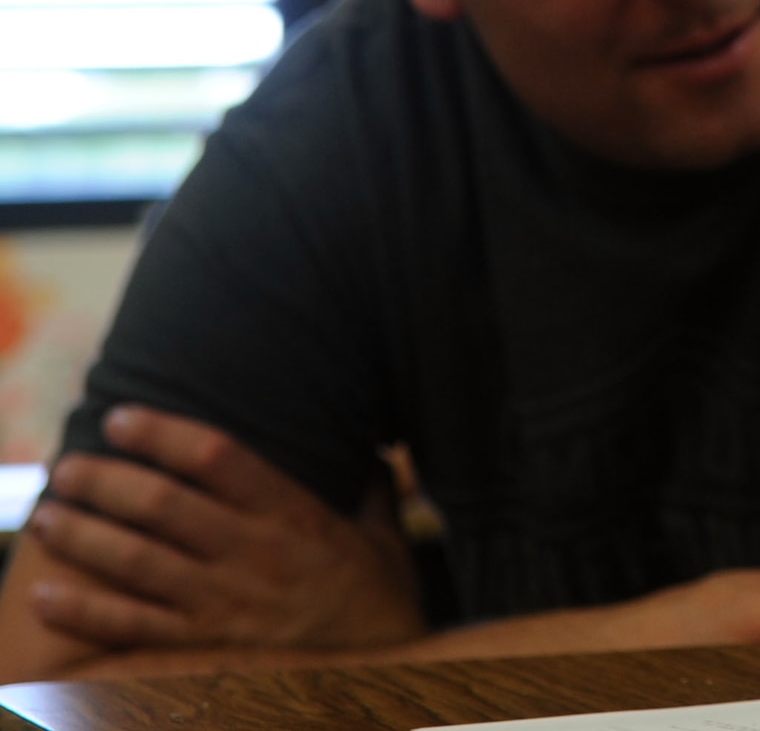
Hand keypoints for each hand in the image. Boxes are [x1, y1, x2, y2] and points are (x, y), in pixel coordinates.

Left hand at [27, 405, 424, 650]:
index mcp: (292, 514)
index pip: (216, 456)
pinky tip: (44, 595)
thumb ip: (373, 487)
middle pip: (161, 505)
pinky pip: (131, 628)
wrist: (384, 671)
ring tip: (47, 517)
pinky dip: (83, 612)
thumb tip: (377, 448)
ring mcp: (224, 603)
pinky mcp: (205, 647)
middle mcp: (252, 553)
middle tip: (66, 469)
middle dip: (104, 481)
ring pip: (136, 561)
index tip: (120, 419)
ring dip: (82, 536)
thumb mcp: (384, 535)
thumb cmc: (381, 600)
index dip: (161, 433)